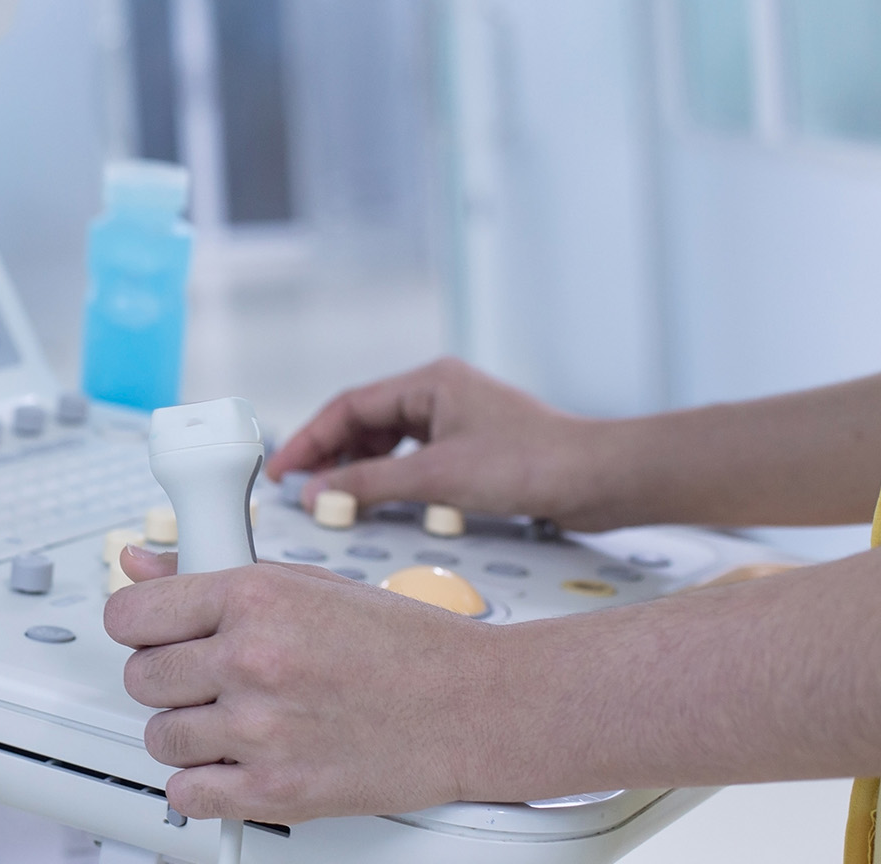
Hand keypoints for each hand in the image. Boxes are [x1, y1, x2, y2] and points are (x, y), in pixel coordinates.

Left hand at [105, 545, 506, 823]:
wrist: (476, 706)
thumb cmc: (405, 645)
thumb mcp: (307, 583)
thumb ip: (212, 576)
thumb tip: (141, 565)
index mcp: (255, 598)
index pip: (132, 613)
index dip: (137, 624)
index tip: (150, 632)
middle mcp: (252, 659)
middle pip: (141, 677)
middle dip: (166, 677)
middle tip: (205, 677)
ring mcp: (261, 729)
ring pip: (160, 735)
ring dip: (185, 731)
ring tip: (231, 719)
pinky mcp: (277, 790)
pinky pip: (187, 794)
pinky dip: (201, 784)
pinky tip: (233, 763)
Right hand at [266, 357, 615, 528]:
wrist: (603, 478)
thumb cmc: (533, 463)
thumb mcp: (438, 477)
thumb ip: (369, 484)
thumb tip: (317, 494)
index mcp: (429, 382)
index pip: (350, 406)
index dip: (310, 440)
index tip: (281, 471)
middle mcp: (440, 394)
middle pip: (365, 422)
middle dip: (331, 457)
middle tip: (302, 491)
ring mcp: (458, 420)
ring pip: (388, 442)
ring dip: (360, 470)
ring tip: (336, 501)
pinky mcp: (473, 448)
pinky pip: (414, 460)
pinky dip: (392, 480)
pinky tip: (383, 502)